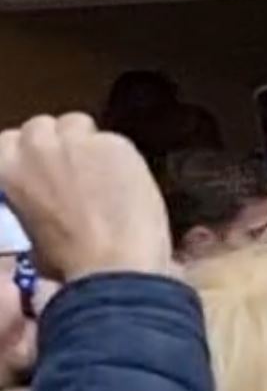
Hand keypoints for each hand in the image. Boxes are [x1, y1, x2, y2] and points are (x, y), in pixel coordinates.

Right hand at [0, 115, 175, 282]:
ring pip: (78, 124)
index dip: (30, 152)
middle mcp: (37, 146)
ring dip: (85, 142)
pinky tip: (130, 182)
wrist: (113, 266)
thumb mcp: (31, 230)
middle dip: (56, 143)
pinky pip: (115, 141)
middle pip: (42, 126)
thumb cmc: (68, 262)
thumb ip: (30, 200)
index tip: (45, 166)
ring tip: (103, 171)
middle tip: (75, 168)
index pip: (11, 140)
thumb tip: (43, 201)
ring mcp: (77, 141)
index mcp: (6, 168)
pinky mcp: (115, 143)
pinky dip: (121, 157)